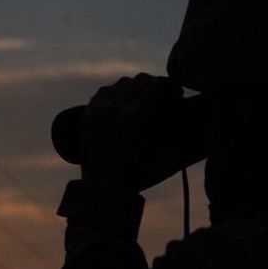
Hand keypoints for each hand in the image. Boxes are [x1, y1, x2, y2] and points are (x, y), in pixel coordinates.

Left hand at [80, 73, 184, 192]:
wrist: (102, 188)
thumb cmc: (135, 174)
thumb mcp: (156, 150)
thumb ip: (166, 124)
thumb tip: (178, 103)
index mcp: (134, 116)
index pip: (159, 85)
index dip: (172, 86)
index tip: (177, 92)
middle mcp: (116, 107)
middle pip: (142, 79)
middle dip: (156, 85)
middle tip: (163, 95)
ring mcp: (99, 108)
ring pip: (123, 83)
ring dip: (136, 87)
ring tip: (143, 99)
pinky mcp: (89, 113)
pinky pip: (105, 91)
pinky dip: (116, 93)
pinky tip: (122, 102)